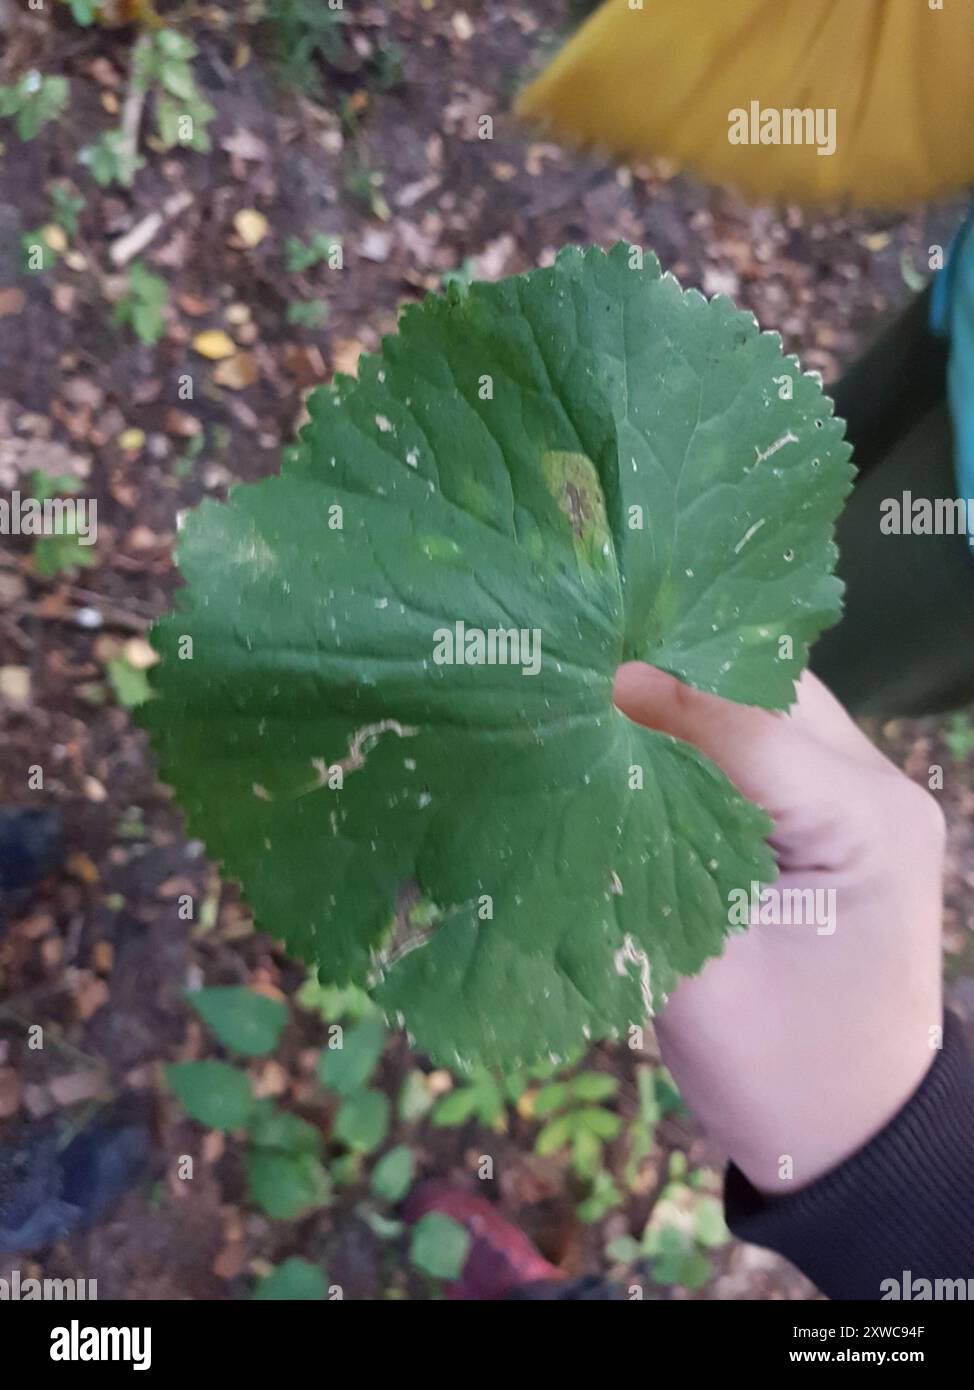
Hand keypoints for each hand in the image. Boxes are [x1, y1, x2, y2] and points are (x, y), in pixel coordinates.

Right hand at [613, 665, 944, 1193]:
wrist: (850, 1134)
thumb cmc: (780, 1074)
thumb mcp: (701, 985)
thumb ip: (637, 872)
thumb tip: (570, 774)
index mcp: (865, 825)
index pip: (750, 729)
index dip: (658, 699)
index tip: (574, 676)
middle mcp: (878, 788)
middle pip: (768, 690)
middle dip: (676, 671)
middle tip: (581, 661)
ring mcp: (861, 795)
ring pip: (766, 702)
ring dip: (690, 691)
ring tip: (600, 683)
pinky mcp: (833, 811)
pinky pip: (763, 740)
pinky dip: (702, 727)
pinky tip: (637, 730)